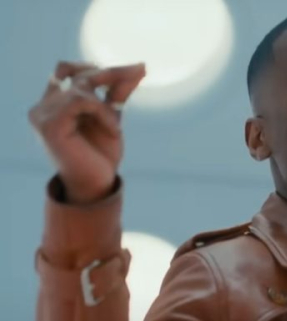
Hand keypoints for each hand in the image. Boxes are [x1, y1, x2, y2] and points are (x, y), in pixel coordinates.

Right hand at [28, 61, 145, 202]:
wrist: (97, 185)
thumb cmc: (101, 155)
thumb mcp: (112, 117)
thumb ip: (118, 92)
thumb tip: (140, 66)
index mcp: (53, 103)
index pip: (69, 71)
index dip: (97, 68)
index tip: (131, 71)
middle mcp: (43, 106)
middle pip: (75, 73)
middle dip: (110, 73)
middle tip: (139, 72)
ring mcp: (42, 114)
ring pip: (80, 88)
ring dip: (106, 107)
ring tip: (115, 128)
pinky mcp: (48, 124)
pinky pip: (80, 101)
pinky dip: (102, 113)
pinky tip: (113, 131)